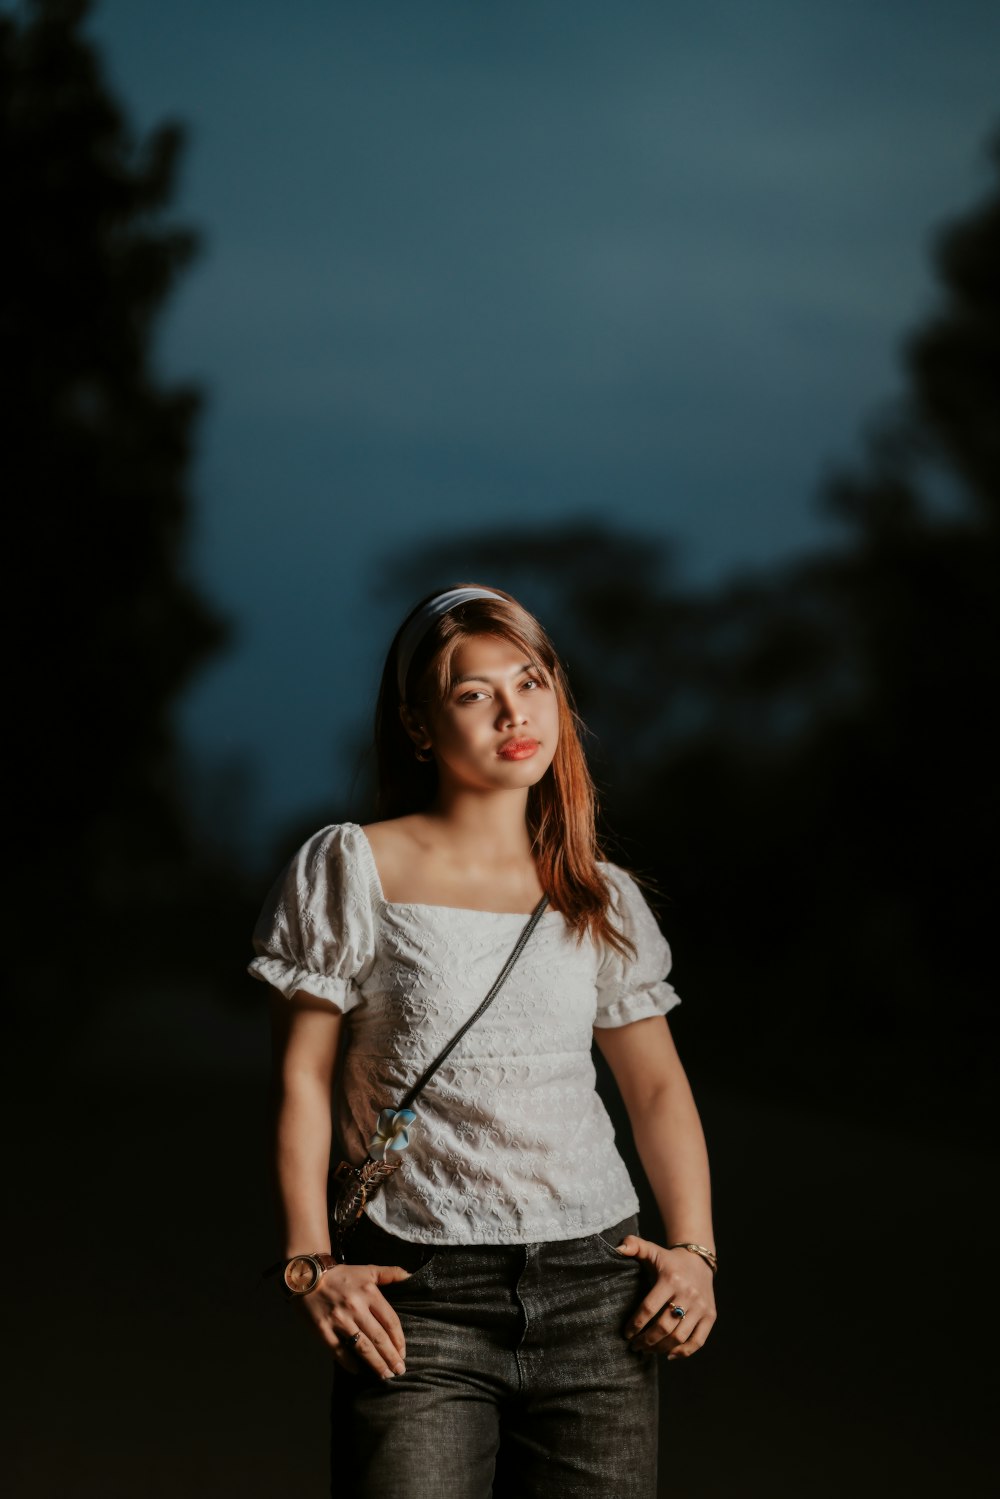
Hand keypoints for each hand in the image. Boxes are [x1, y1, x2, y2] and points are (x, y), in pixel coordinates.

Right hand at [294, 1260, 411, 1378]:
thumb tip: (411, 1276)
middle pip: (379, 1338)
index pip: (390, 1321)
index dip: (399, 1340)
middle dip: (391, 1357)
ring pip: (362, 1347)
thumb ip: (390, 1273)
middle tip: (399, 1371)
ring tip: (385, 1375)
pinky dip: (349, 1363)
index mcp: (369, 1293)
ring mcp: (338, 1320)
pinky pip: (338, 1351)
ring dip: (375, 1363)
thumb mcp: (367, 1270)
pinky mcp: (322, 1329)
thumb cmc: (340, 1275)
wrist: (306, 1275)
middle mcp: (356, 1307)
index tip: (403, 1353)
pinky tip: (358, 1370)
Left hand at [614, 1236, 716, 1360]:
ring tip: (647, 1350)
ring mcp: (701, 1306)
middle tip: (634, 1346)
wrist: (698, 1260)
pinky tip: (668, 1355)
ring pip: (679, 1337)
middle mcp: (688, 1293)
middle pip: (664, 1326)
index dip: (635, 1324)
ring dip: (660, 1348)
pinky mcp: (711, 1316)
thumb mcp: (651, 1249)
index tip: (626, 1334)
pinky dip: (683, 1352)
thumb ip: (633, 1245)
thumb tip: (618, 1249)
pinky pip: (698, 1341)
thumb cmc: (668, 1260)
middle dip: (646, 1340)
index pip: (649, 1308)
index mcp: (670, 1279)